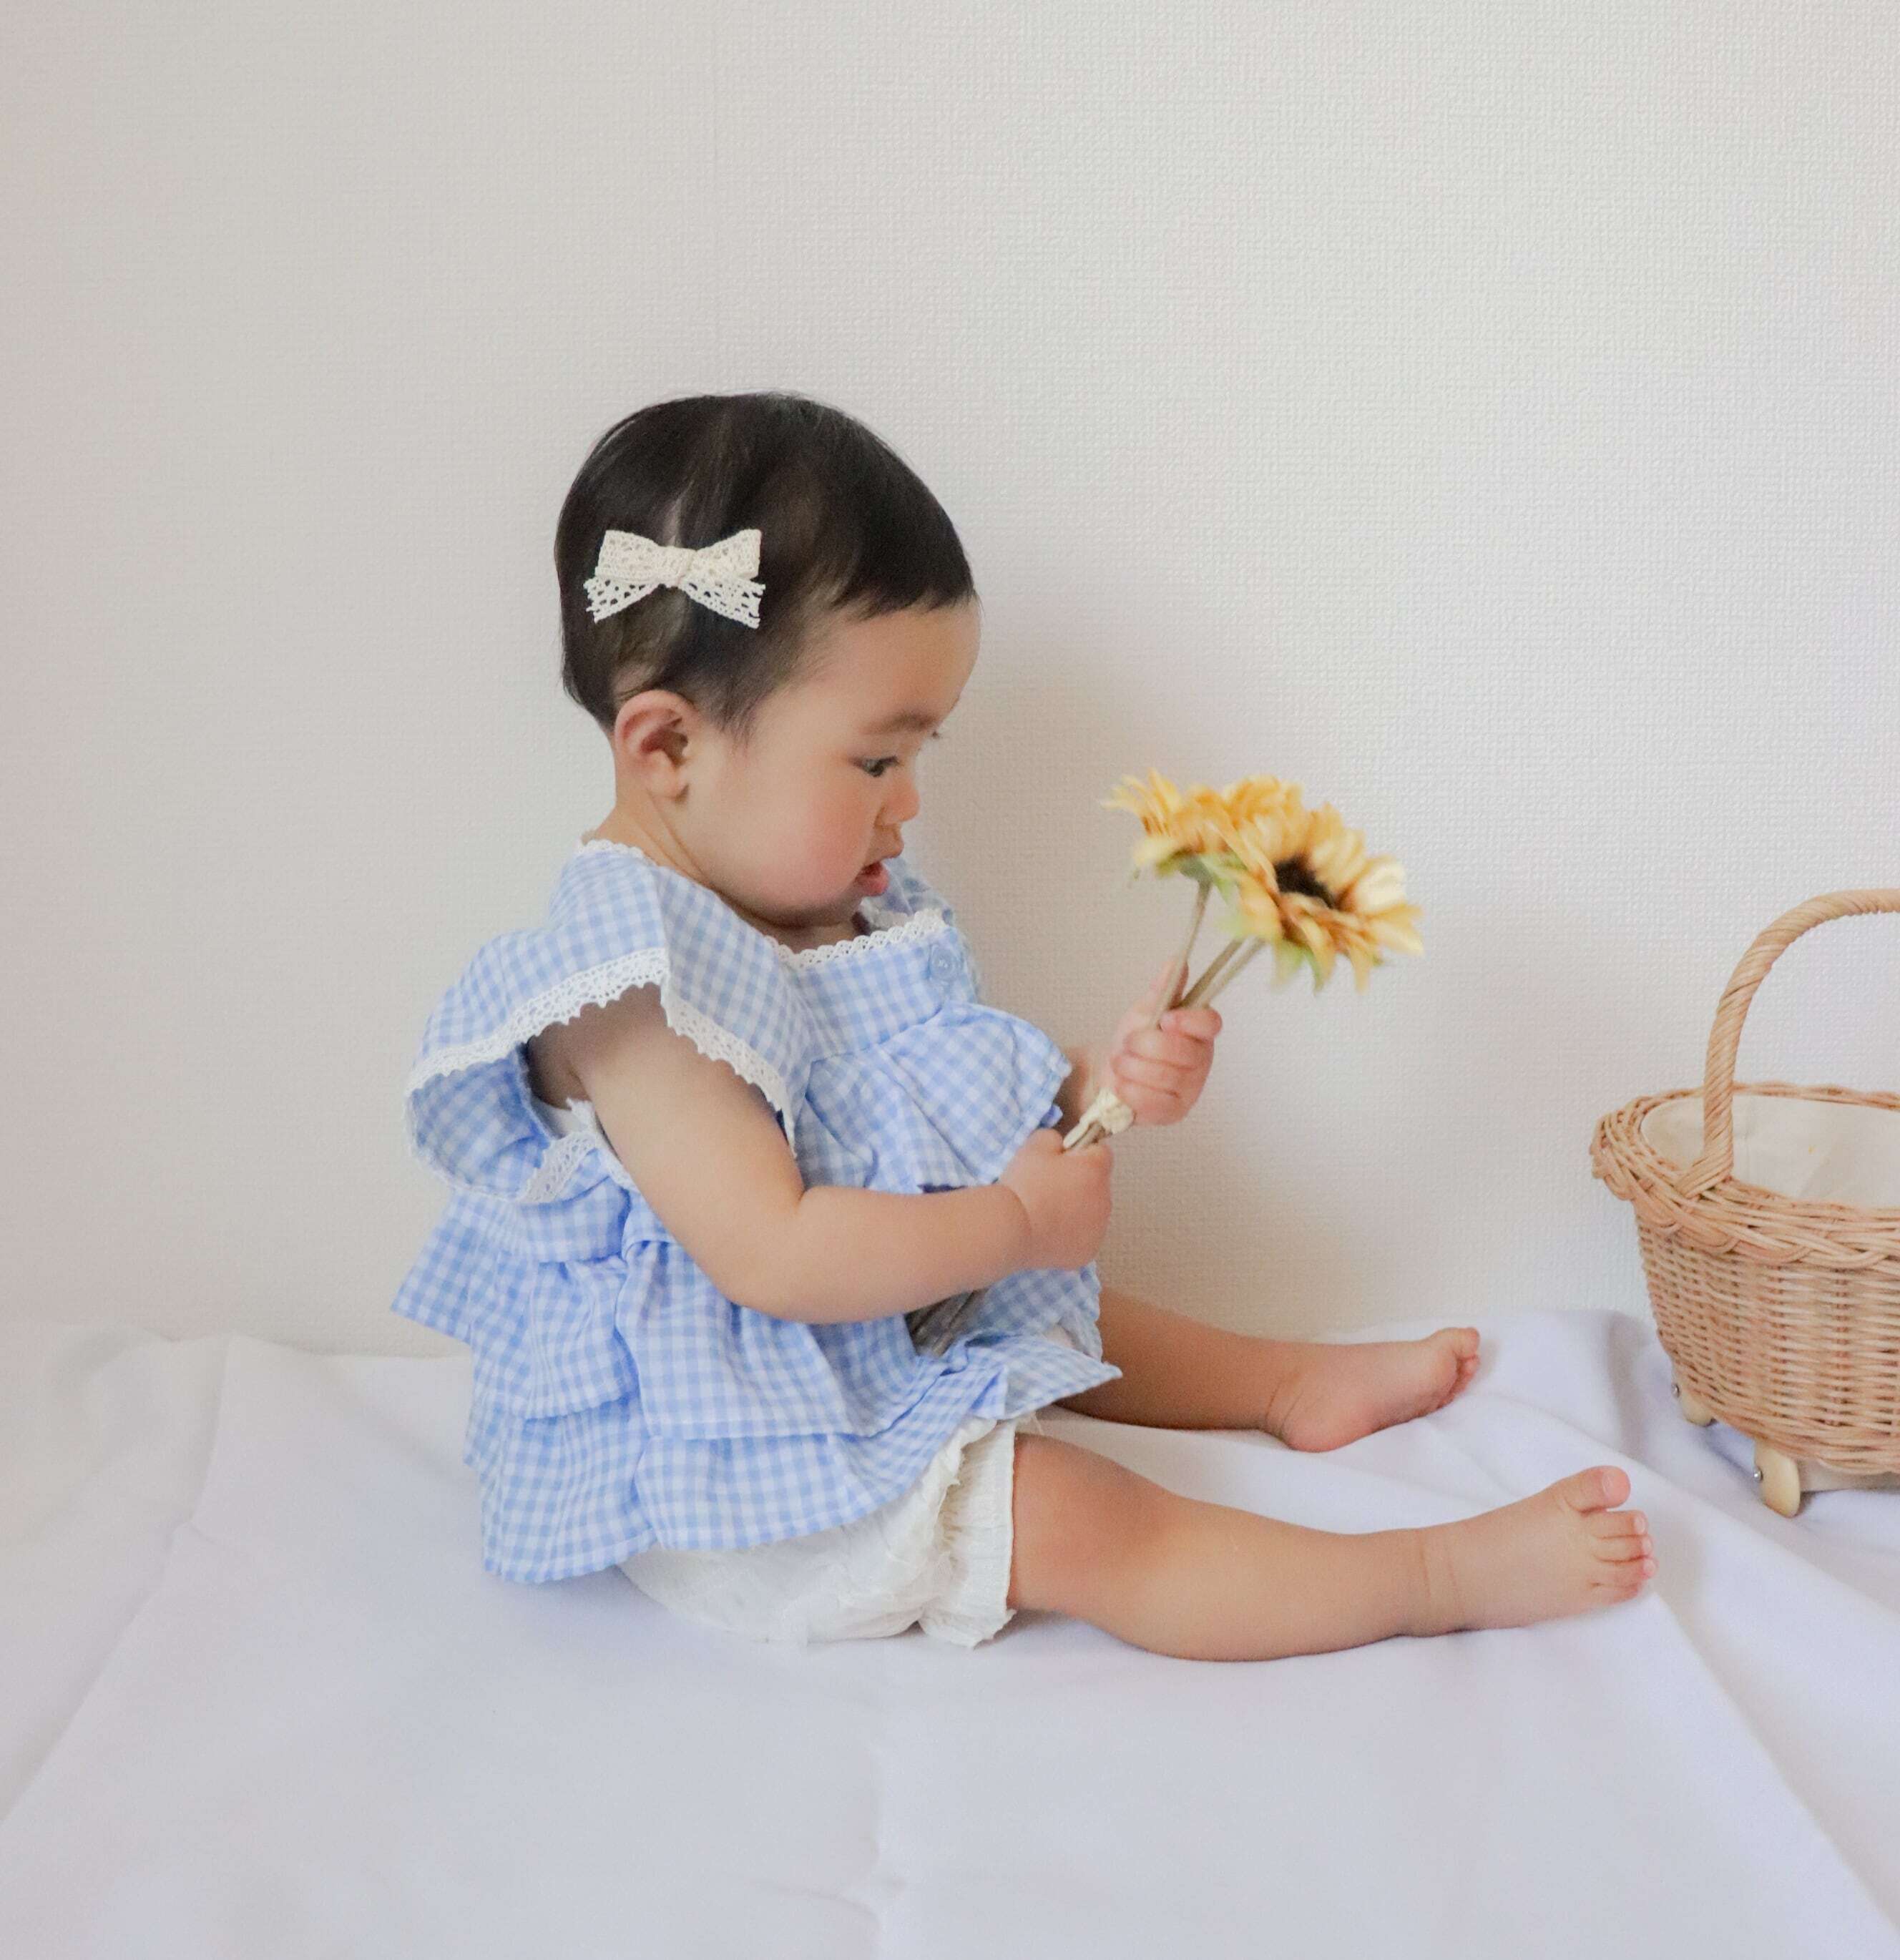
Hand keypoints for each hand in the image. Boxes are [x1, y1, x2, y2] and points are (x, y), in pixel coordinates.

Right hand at [1000, 1127, 1113, 1269]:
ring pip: (1093, 1212)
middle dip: (1080, 1182)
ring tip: (1047, 1213)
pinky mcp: (1087, 1252)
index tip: (1060, 1162)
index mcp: (1096, 1170)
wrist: (1010, 1227)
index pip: (1100, 1152)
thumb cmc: (1024, 1183)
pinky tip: (1049, 1232)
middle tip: (1049, 1188)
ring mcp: (1098, 1230)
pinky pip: (1084, 1237)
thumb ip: (1056, 1139)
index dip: (1080, 1153)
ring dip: (1078, 1209)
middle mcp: (1105, 1200)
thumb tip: (1062, 1147)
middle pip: (1098, 1184)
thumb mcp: (1035, 1145)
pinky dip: (1072, 1234)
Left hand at [1097, 959, 1222, 1126]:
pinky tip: (1120, 1084)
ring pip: (1165, 1078)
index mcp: (1198, 1031)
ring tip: (1120, 1061)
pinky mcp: (1174, 1112)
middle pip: (1184, 1053)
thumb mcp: (1145, 1011)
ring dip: (1133, 1067)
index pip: (1211, 1024)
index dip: (1190, 1021)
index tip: (1167, 1019)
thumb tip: (1176, 962)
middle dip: (1148, 1045)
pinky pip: (1154, 1102)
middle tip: (1127, 1041)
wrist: (1112, 1072)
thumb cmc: (1134, 1040)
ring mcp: (1190, 1089)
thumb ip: (1162, 990)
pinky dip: (1130, 1091)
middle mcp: (1201, 1061)